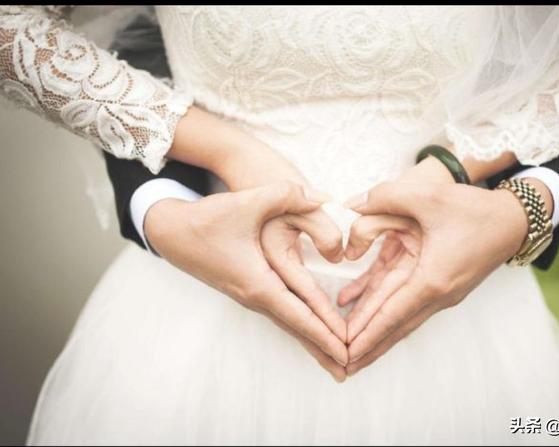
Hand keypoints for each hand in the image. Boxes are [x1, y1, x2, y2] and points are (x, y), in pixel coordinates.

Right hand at [144, 181, 348, 379]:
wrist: (171, 231)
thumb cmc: (207, 219)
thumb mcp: (247, 202)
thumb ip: (287, 195)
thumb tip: (323, 196)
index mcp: (258, 282)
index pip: (299, 315)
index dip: (325, 332)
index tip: (347, 351)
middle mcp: (254, 296)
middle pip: (296, 328)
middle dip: (323, 349)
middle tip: (349, 370)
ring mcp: (250, 296)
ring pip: (288, 323)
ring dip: (312, 341)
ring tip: (334, 359)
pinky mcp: (248, 289)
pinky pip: (281, 313)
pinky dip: (300, 326)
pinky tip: (310, 331)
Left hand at [340, 180, 531, 375]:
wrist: (514, 220)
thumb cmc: (474, 209)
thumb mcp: (428, 196)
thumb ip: (385, 197)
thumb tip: (351, 203)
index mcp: (432, 279)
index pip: (391, 314)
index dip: (365, 334)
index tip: (346, 354)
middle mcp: (437, 294)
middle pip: (395, 326)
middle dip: (368, 346)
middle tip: (342, 365)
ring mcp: (441, 293)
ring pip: (401, 318)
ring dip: (376, 334)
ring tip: (353, 351)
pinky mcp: (441, 285)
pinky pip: (407, 302)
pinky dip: (385, 309)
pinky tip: (360, 304)